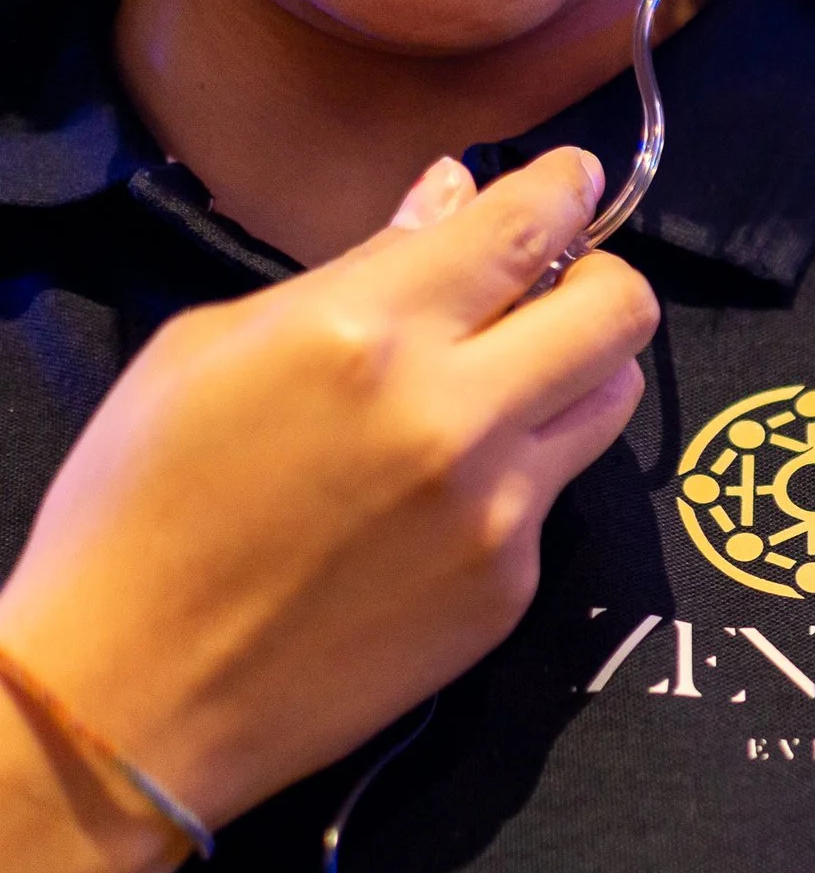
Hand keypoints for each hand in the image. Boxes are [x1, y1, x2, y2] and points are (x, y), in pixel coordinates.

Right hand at [0, 148, 658, 824]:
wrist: (135, 693)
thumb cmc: (140, 504)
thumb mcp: (213, 348)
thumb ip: (358, 267)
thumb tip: (455, 196)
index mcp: (364, 331)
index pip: (525, 228)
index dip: (565, 189)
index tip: (574, 179)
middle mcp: (455, 413)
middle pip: (621, 311)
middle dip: (601, 280)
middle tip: (557, 289)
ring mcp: (498, 508)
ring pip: (612, 401)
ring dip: (578, 373)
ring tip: (508, 383)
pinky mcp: (513, 586)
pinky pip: (554, 495)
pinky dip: (519, 474)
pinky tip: (438, 499)